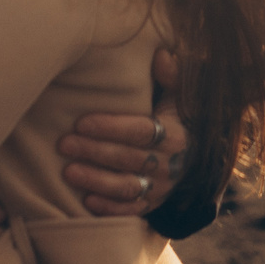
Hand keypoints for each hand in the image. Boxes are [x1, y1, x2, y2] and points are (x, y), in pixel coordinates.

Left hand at [59, 48, 188, 217]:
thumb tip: (160, 53)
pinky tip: (87, 201)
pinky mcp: (154, 205)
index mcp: (176, 134)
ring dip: (97, 180)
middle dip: (94, 152)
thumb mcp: (181, 98)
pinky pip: (132, 210)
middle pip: (128, 158)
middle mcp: (170, 164)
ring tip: (69, 172)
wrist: (200, 160)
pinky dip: (110, 208)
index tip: (81, 122)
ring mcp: (162, 188)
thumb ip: (172, 76)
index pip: (141, 131)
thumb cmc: (180, 120)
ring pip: (127, 186)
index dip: (111, 128)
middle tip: (64, 144)